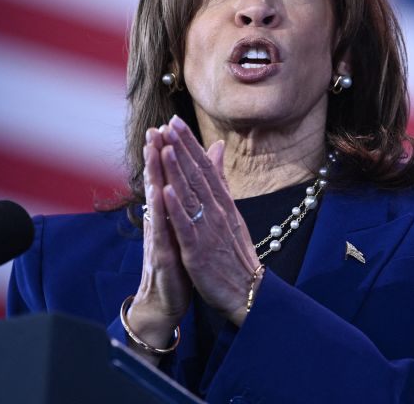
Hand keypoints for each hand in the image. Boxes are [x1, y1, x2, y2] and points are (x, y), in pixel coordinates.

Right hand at [123, 127, 192, 353]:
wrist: (166, 302)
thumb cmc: (176, 262)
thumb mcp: (183, 228)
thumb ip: (185, 201)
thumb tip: (188, 181)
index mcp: (167, 215)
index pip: (165, 178)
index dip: (165, 152)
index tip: (166, 124)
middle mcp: (159, 223)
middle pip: (156, 183)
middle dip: (155, 156)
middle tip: (154, 128)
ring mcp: (159, 238)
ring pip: (155, 203)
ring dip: (154, 176)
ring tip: (154, 150)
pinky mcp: (164, 257)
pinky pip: (163, 231)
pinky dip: (162, 212)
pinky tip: (161, 194)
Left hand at [158, 116, 261, 326]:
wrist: (247, 291)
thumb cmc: (234, 253)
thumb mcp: (230, 212)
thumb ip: (221, 181)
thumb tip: (217, 150)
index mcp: (223, 203)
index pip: (205, 168)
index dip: (189, 144)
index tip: (176, 122)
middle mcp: (216, 212)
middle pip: (197, 176)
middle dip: (181, 149)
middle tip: (168, 125)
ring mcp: (207, 230)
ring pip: (190, 195)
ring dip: (177, 171)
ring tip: (165, 148)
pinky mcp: (198, 251)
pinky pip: (186, 226)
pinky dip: (176, 208)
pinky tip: (167, 191)